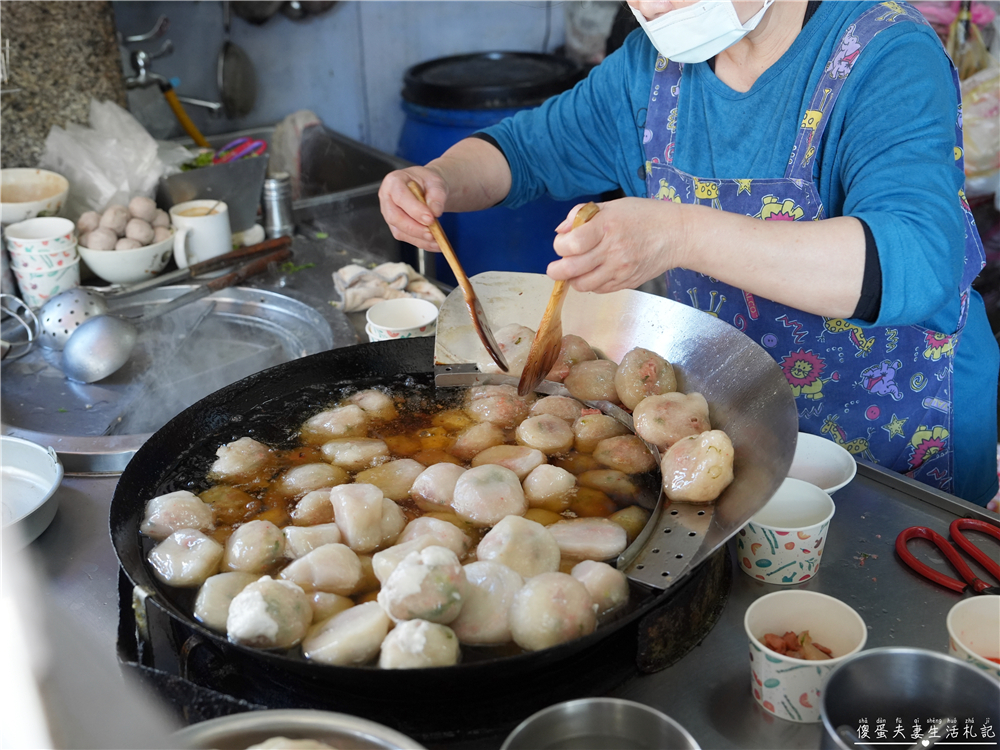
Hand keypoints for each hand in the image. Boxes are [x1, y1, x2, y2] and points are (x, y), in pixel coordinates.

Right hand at [377, 166, 448, 251]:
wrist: (428, 189)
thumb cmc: (428, 182)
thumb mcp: (436, 182)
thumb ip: (437, 194)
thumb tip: (435, 211)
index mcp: (394, 181)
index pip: (400, 196)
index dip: (414, 209)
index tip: (430, 218)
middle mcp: (387, 198)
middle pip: (395, 217)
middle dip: (415, 228)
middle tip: (432, 233)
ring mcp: (390, 214)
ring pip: (400, 231)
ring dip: (419, 238)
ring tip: (437, 240)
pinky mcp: (396, 227)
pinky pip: (406, 238)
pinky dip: (421, 243)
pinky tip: (434, 243)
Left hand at [548, 197, 685, 292]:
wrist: (677, 235)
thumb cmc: (644, 216)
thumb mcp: (612, 205)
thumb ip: (581, 215)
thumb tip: (561, 231)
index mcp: (607, 226)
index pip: (571, 244)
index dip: (559, 246)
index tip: (562, 243)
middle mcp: (613, 250)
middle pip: (572, 269)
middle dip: (556, 270)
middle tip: (555, 267)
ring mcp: (620, 270)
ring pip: (583, 285)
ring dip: (573, 279)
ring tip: (576, 269)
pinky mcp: (627, 282)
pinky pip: (599, 290)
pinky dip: (590, 284)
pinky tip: (594, 272)